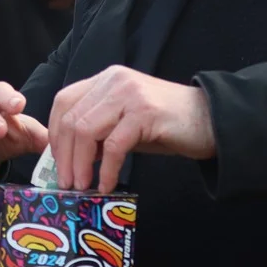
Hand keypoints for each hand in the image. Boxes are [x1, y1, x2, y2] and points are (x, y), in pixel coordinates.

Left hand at [48, 65, 212, 192]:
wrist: (212, 120)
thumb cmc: (168, 125)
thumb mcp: (125, 124)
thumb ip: (98, 133)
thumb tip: (69, 159)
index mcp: (106, 79)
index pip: (64, 102)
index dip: (55, 135)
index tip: (56, 163)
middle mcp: (114, 81)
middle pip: (71, 118)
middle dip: (64, 156)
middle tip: (67, 183)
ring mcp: (129, 94)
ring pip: (86, 131)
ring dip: (79, 164)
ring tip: (82, 186)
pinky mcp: (145, 113)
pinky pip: (113, 145)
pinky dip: (106, 169)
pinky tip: (107, 184)